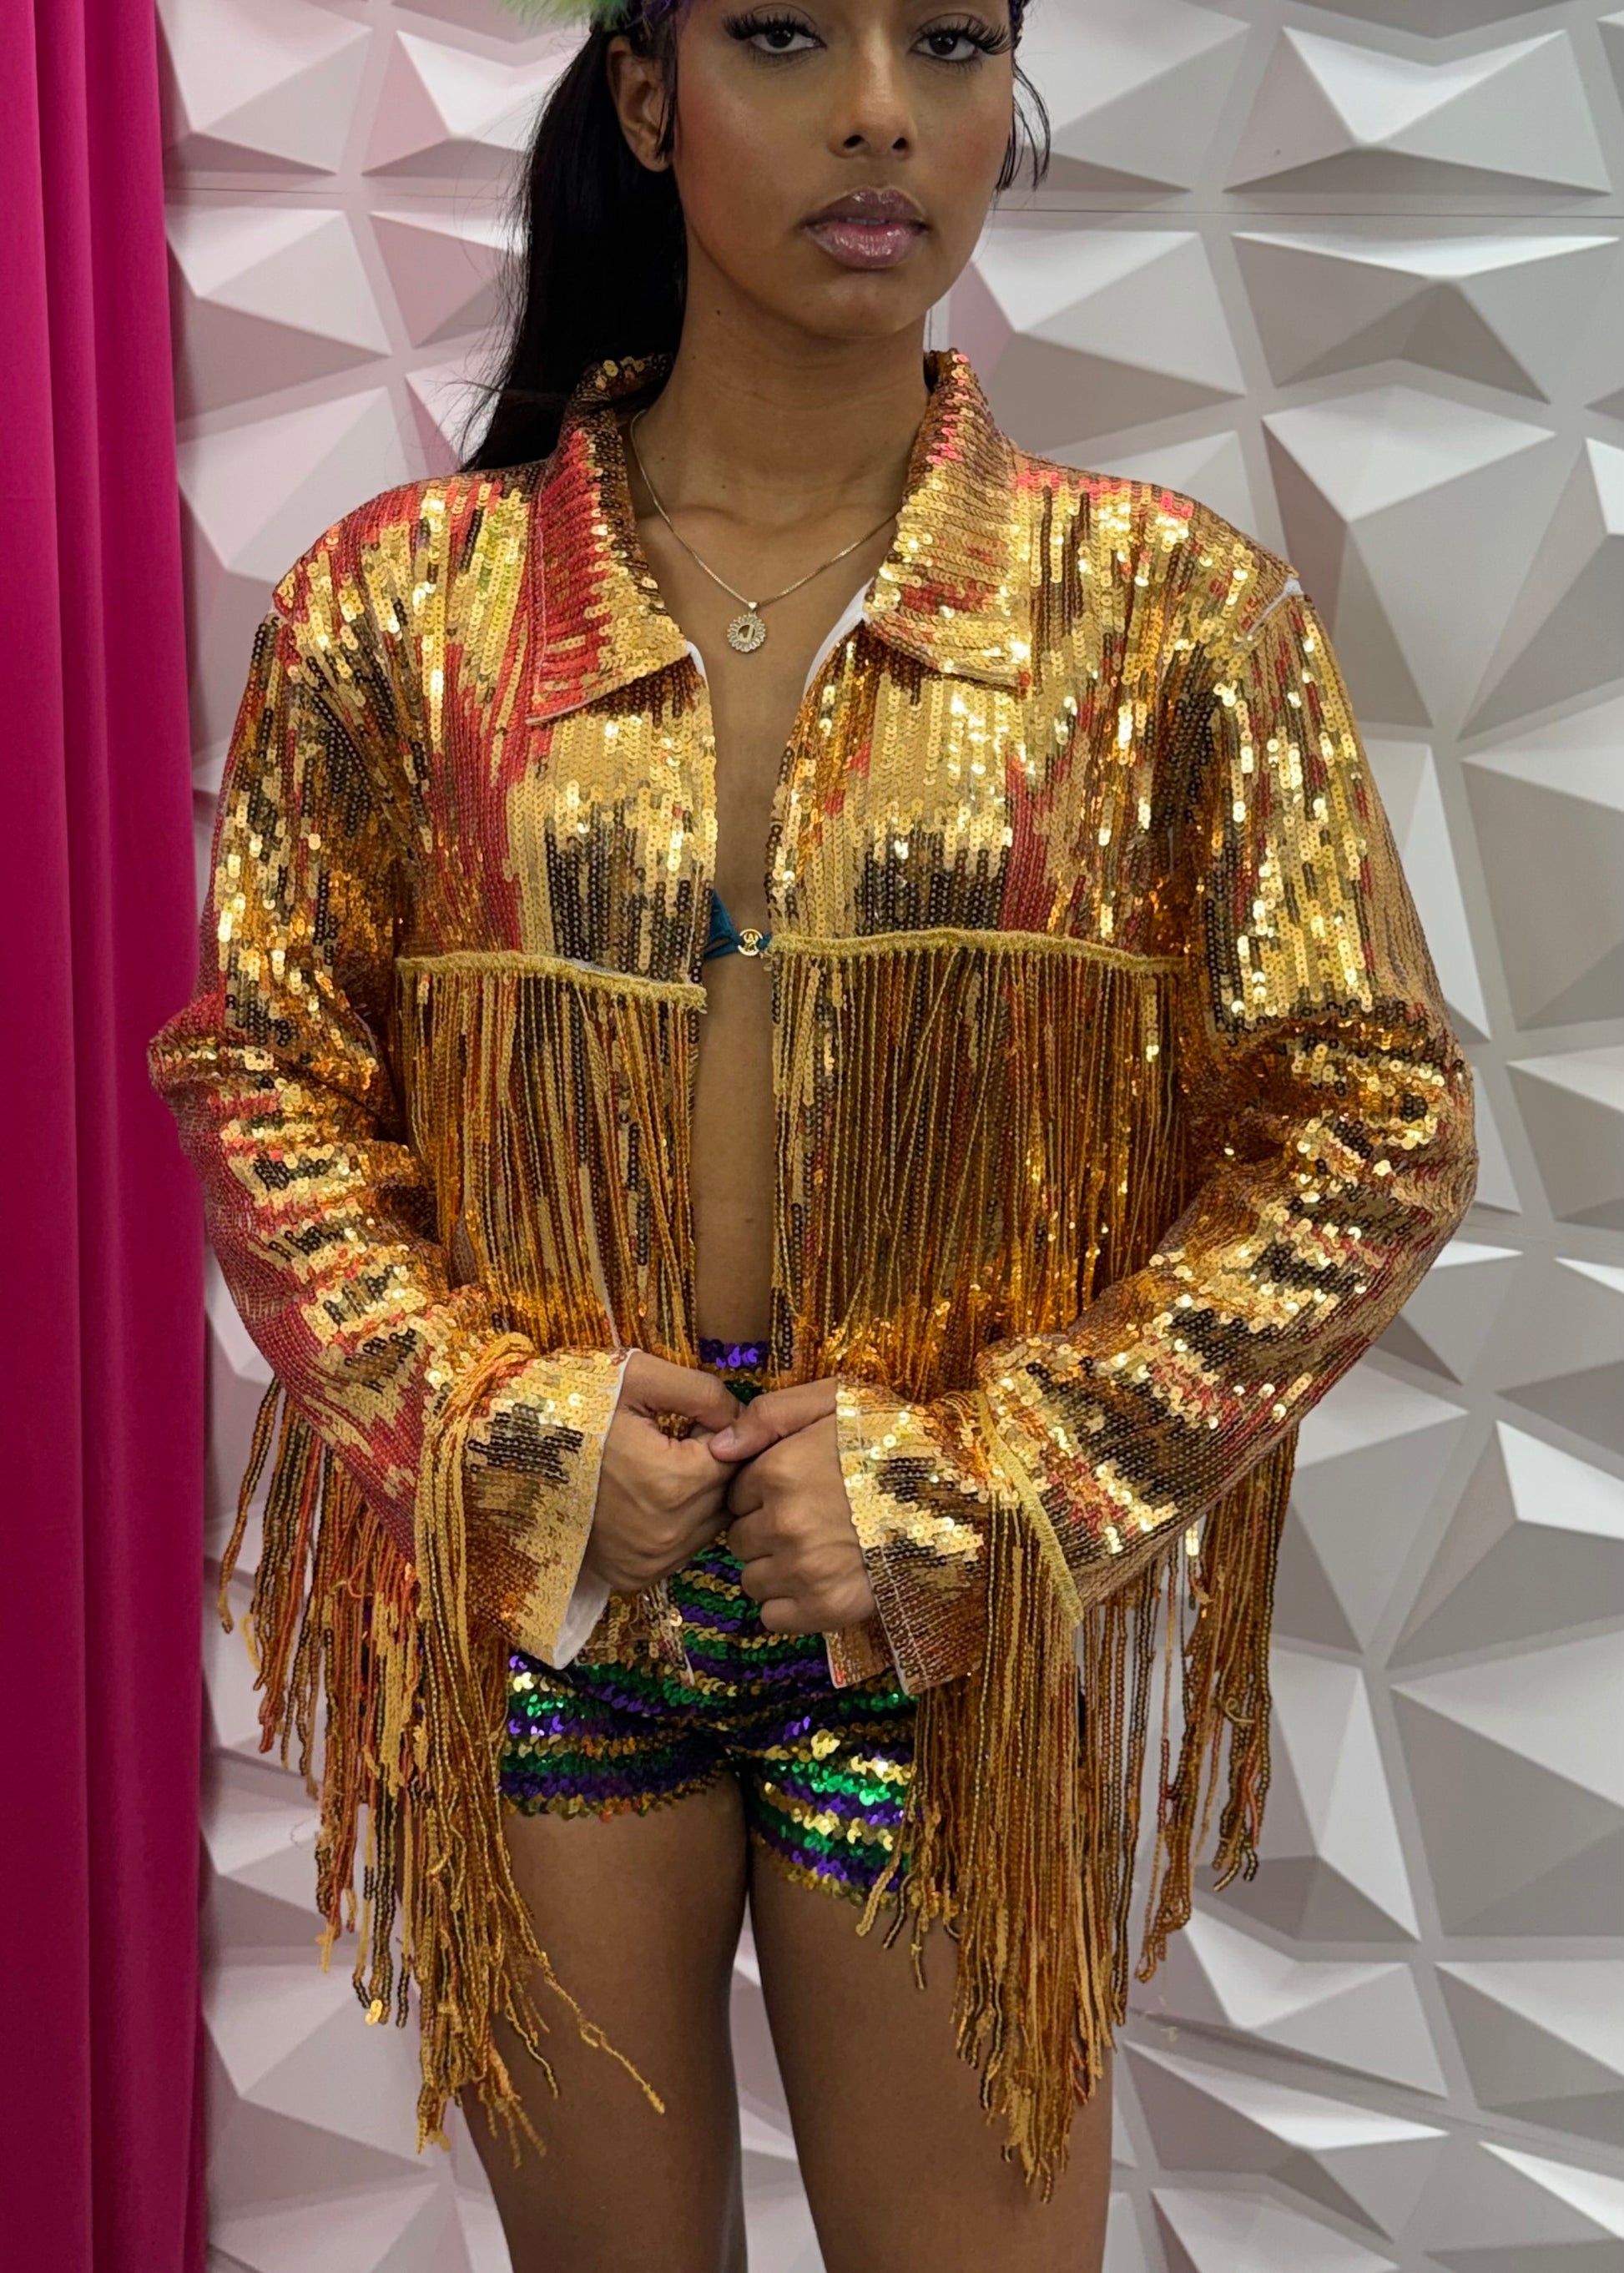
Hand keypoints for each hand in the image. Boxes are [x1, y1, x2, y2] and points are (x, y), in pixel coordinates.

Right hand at [584, 1351, 741, 1594]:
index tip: (683, 1419)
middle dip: (709, 1465)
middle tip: (667, 1441)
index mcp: (675, 1482)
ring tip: (653, 1468)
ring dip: (696, 1497)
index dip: (713, 1431)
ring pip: (707, 1525)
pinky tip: (643, 1498)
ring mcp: (649, 1562)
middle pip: (724, 1494)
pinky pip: (681, 1549)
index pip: (733, 1457)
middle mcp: (668, 1534)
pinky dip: (674, 1524)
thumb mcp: (639, 1378)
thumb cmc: (574, 1407)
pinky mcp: (633, 1578)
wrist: (510, 1452)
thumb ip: (704, 1392)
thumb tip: (742, 1419)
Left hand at [709, 1380, 876, 1635]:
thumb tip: (717, 1446)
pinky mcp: (828, 1608)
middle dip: (764, 1530)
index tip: (793, 1489)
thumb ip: (769, 1414)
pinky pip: (773, 1617)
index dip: (761, 1493)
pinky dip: (789, 1604)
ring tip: (818, 1550)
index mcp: (778, 1471)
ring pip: (752, 1579)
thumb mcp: (835, 1399)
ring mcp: (806, 1570)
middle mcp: (784, 1523)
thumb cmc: (895, 1438)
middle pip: (740, 1539)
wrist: (959, 1492)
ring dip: (774, 1569)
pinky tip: (819, 1580)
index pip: (735, 1495)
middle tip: (809, 1519)